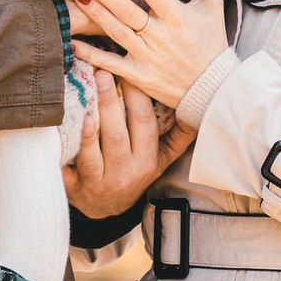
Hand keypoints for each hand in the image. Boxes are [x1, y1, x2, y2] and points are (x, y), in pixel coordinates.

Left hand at [65, 68, 195, 219]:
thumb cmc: (133, 174)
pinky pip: (81, 162)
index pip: (145, 123)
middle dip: (111, 99)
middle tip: (103, 71)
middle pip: (119, 133)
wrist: (104, 209)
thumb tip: (202, 106)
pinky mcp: (81, 186)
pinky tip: (78, 121)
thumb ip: (179, 136)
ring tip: (89, 89)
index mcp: (148, 161)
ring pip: (100, 147)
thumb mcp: (161, 159)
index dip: (137, 95)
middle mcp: (127, 172)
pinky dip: (80, 141)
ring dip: (95, 117)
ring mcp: (103, 180)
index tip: (128, 71)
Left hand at [69, 0, 229, 111]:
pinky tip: (73, 43)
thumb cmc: (211, 42)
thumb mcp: (212, 6)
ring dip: (97, 15)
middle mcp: (160, 37)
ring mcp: (147, 57)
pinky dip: (92, 54)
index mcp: (177, 18)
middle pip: (128, 12)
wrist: (212, 87)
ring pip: (117, 32)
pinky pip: (111, 63)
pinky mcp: (138, 75)